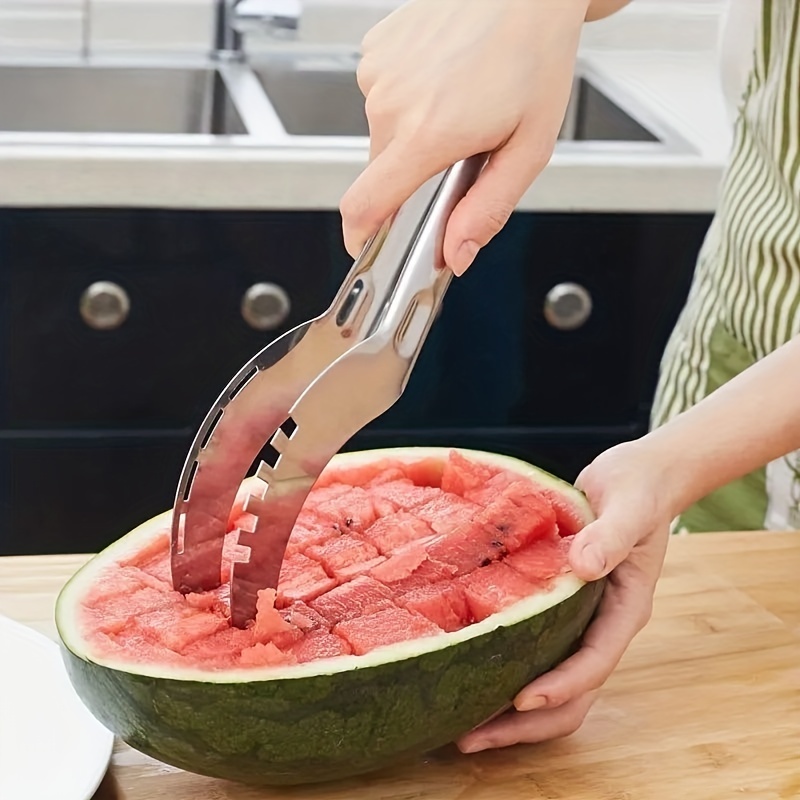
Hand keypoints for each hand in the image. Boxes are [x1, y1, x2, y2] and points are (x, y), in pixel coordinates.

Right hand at [339, 0, 590, 275]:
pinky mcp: (374, 50)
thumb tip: (456, 254)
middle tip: (458, 151)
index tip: (368, 246)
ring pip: (382, 135)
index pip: (364, 206)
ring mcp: (378, 73)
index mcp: (427, 134)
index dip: (361, 236)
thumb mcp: (528, 147)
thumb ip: (488, 209)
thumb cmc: (533, 54)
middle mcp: (391, 103)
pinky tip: (442, 79)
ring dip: (413, 135)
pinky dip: (408, 100)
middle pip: (381, 173)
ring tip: (456, 104)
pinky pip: (382, 97)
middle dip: (412, 176)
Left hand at [456, 440, 672, 751]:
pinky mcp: (560, 607)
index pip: (595, 662)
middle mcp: (601, 623)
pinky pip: (535, 648)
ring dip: (511, 709)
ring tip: (460, 723)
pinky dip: (506, 666)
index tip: (521, 698)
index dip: (561, 686)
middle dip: (525, 722)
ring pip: (551, 681)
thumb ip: (612, 535)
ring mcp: (581, 619)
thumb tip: (583, 568)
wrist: (641, 477)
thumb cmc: (639, 488)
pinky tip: (466, 667)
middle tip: (470, 737)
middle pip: (572, 694)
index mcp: (624, 607)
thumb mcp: (630, 506)